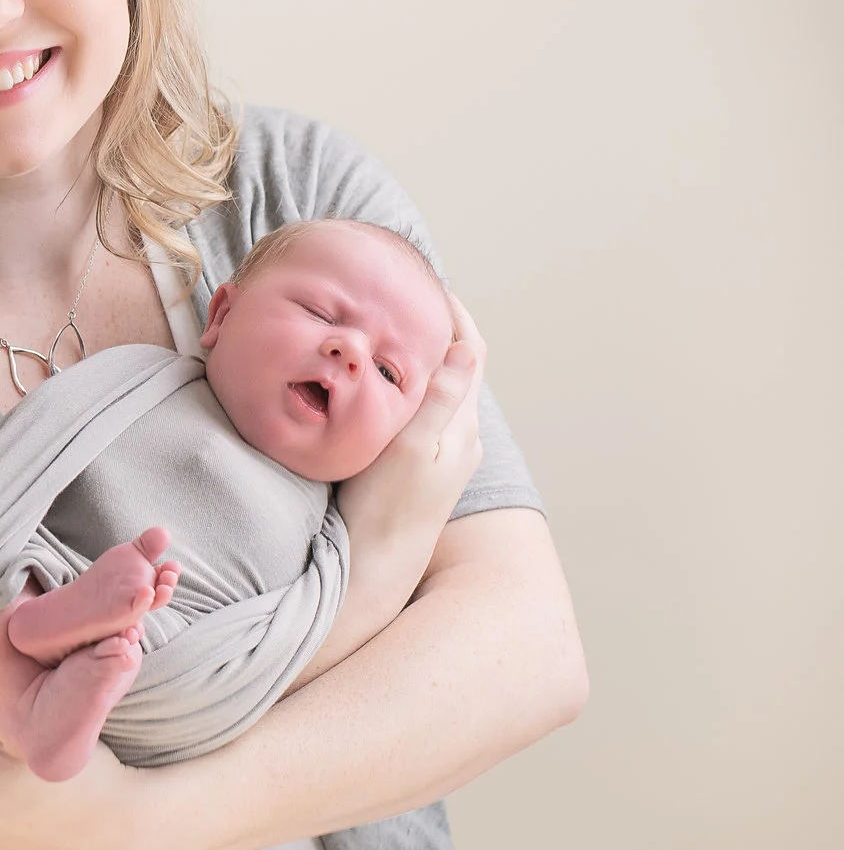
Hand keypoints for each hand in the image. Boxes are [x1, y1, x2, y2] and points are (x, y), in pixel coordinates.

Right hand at [338, 291, 486, 567]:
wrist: (377, 565)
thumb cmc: (387, 508)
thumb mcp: (410, 448)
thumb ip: (438, 399)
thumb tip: (465, 348)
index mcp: (461, 426)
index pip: (471, 353)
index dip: (455, 315)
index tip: (429, 284)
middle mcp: (460, 437)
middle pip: (459, 367)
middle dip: (438, 328)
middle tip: (406, 297)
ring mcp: (443, 454)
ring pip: (441, 389)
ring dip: (425, 356)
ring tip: (393, 329)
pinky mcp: (423, 467)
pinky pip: (426, 410)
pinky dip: (411, 383)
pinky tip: (385, 383)